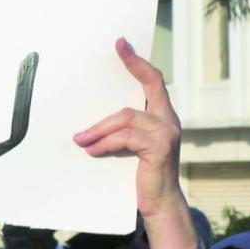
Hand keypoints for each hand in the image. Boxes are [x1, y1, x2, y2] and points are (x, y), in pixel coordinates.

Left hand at [73, 38, 182, 218]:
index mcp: (161, 116)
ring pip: (127, 116)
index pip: (152, 80)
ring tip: (80, 139)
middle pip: (146, 88)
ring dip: (99, 128)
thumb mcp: (128, 146)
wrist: (158, 205)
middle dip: (130, 67)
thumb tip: (86, 120)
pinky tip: (92, 151)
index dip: (137, 61)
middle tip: (109, 53)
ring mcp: (167, 133)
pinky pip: (126, 137)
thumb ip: (119, 128)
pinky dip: (105, 142)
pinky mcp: (160, 148)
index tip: (121, 43)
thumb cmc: (139, 174)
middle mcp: (168, 120)